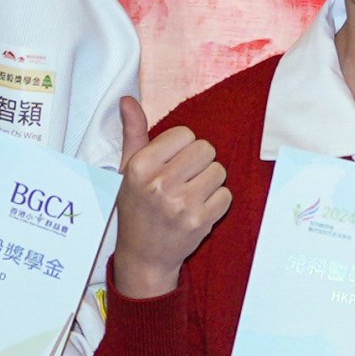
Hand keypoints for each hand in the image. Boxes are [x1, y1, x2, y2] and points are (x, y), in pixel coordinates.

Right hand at [109, 96, 232, 300]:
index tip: (171, 164)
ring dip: (209, 181)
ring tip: (189, 195)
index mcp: (140, 167)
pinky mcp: (200, 221)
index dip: (182, 147)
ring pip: (219, 171)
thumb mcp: (129, 170)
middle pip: (206, 149)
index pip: (185, 134)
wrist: (143, 255)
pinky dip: (217, 201)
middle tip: (183, 179)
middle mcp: (159, 184)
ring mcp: (180, 204)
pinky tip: (198, 210)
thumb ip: (134, 133)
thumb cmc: (137, 207)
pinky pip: (226, 195)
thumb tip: (127, 100)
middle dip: (199, 162)